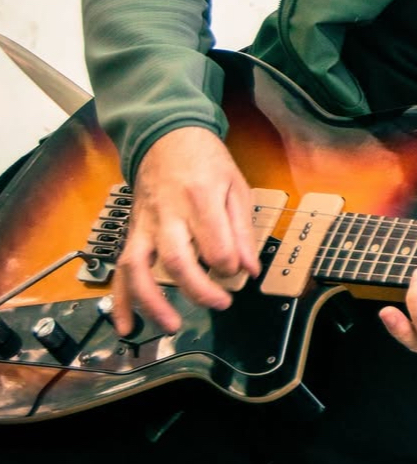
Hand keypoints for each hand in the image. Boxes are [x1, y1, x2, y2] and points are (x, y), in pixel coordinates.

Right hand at [113, 127, 259, 334]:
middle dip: (200, 290)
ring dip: (153, 303)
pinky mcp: (132, 232)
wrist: (167, 137)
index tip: (238, 271)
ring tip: (172, 326)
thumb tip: (250, 269)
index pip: (216, 246)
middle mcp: (168, 214)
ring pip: (140, 269)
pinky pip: (120, 269)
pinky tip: (126, 325)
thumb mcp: (236, 187)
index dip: (230, 266)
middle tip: (221, 304)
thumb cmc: (207, 161)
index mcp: (201, 199)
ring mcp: (145, 225)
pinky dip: (121, 300)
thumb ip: (242, 231)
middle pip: (178, 261)